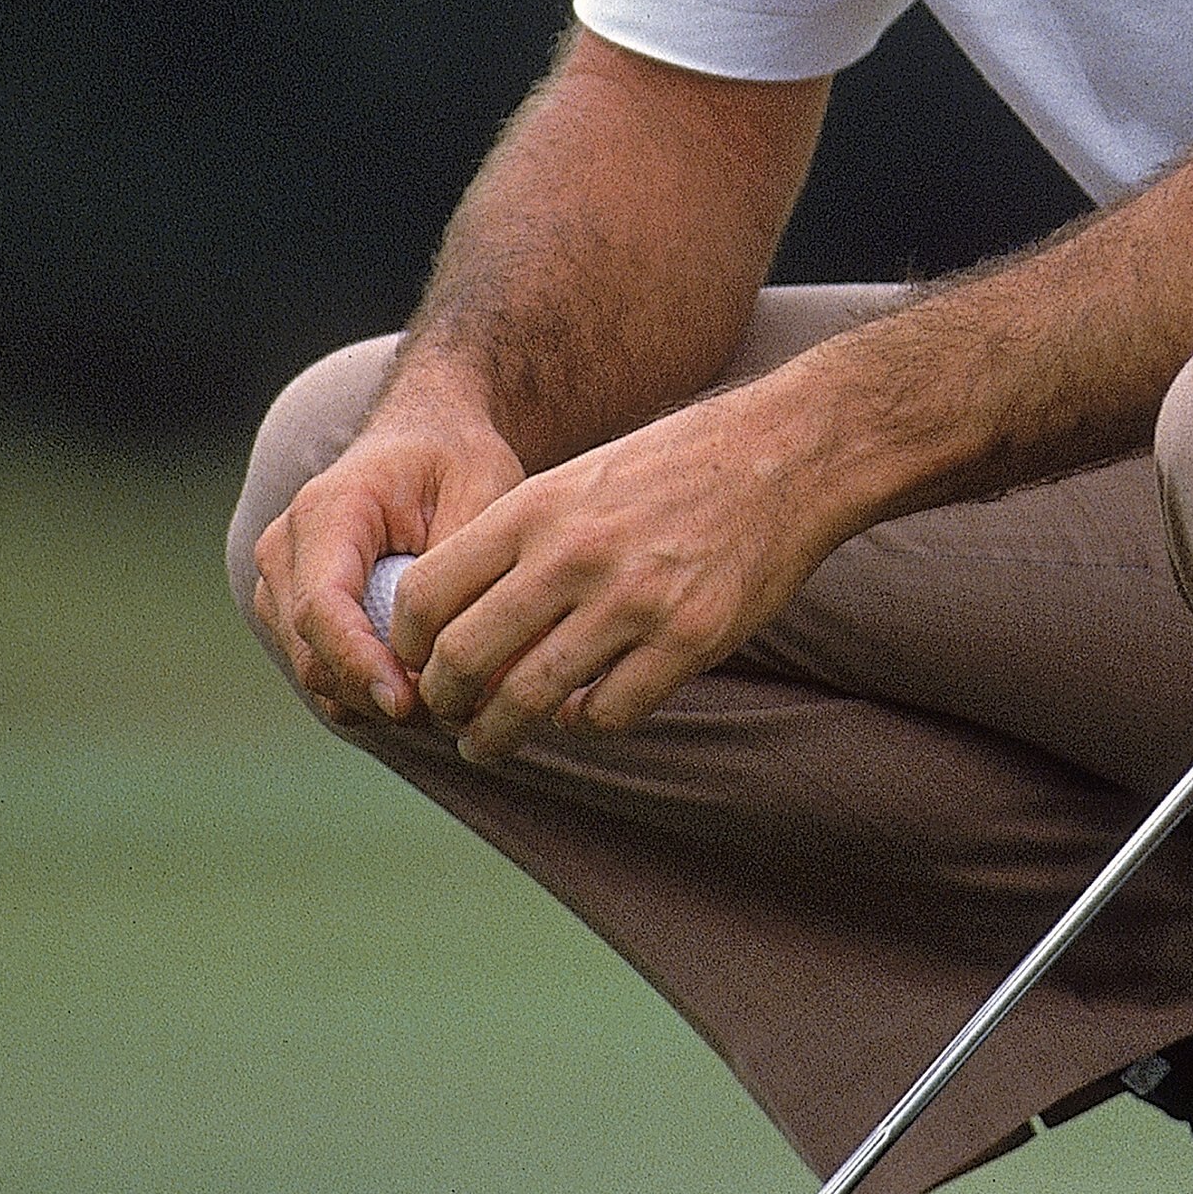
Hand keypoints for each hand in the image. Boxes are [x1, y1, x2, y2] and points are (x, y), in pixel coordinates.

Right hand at [252, 382, 527, 726]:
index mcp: (326, 511)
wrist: (424, 438)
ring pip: (314, 672)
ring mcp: (281, 582)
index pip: (321, 608)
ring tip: (447, 697)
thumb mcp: (479, 491)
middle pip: (312, 653)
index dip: (360, 664)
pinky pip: (322, 670)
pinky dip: (366, 690)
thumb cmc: (456, 460)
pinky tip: (423, 685)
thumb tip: (450, 653)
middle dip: (376, 692)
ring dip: (374, 698)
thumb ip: (460, 565)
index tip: (410, 701)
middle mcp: (286, 548)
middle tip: (451, 709)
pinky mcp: (291, 611)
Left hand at [388, 373, 839, 764]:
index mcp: (536, 508)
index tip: (413, 663)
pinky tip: (583, 714)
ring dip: (496, 735)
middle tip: (445, 716)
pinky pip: (609, 713)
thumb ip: (521, 540)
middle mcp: (574, 555)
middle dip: (441, 702)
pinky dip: (585, 725)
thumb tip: (457, 616)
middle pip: (464, 657)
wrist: (788, 450)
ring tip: (488, 743)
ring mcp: (633, 601)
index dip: (404, 643)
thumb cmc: (678, 464)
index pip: (426, 594)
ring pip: (528, 700)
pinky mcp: (689, 639)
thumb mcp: (580, 477)